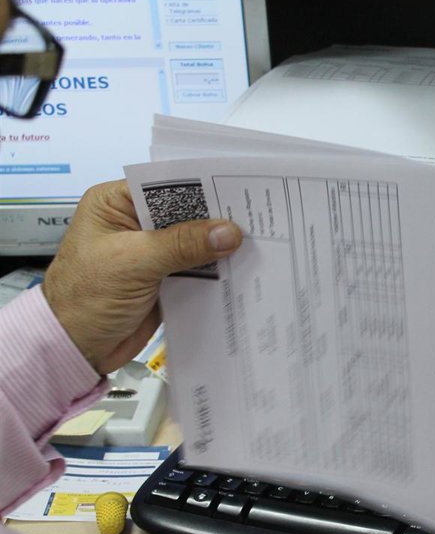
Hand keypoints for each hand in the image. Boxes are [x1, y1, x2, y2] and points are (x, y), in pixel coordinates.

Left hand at [42, 180, 242, 374]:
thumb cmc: (83, 299)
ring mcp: (153, 252)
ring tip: (257, 244)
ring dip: (219, 247)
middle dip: (216, 220)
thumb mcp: (132, 263)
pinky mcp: (166, 278)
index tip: (236, 193)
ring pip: (195, 242)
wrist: (77, 347)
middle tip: (255, 220)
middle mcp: (136, 223)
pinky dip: (216, 271)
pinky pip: (198, 269)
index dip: (200, 188)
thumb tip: (227, 232)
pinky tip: (240, 269)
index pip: (164, 186)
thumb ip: (181, 245)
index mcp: (116, 204)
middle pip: (185, 213)